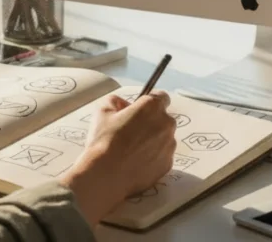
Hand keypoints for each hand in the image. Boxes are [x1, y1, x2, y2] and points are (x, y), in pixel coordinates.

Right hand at [59, 92, 176, 224]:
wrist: (106, 175)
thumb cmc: (103, 141)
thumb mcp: (102, 112)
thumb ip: (115, 101)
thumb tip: (122, 104)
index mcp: (152, 107)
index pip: (162, 97)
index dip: (151, 103)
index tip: (141, 110)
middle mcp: (166, 124)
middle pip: (163, 119)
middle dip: (151, 122)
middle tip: (132, 132)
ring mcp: (169, 145)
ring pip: (165, 138)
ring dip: (154, 140)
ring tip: (133, 150)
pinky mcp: (168, 164)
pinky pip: (163, 156)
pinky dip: (154, 157)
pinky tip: (136, 162)